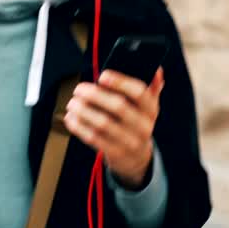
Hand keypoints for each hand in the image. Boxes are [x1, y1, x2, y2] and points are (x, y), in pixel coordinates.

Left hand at [63, 67, 163, 188]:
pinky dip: (79, 126)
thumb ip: (150, 87)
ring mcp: (129, 141)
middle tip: (79, 89)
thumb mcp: (147, 106)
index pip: (140, 93)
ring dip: (83, 111)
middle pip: (119, 107)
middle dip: (95, 95)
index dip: (121, 82)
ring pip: (103, 124)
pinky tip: (71, 117)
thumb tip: (157, 70)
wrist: (137, 157)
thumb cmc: (136, 123)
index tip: (102, 76)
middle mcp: (143, 126)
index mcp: (151, 109)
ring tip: (73, 103)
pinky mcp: (114, 153)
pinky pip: (94, 138)